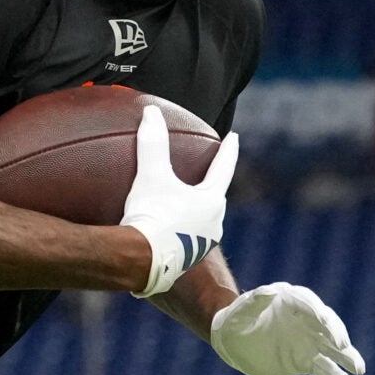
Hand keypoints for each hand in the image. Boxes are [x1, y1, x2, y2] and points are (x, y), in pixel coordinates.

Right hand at [118, 105, 237, 297]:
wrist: (140, 262)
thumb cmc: (152, 216)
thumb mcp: (151, 175)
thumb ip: (153, 143)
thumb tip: (150, 112)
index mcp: (211, 201)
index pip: (224, 168)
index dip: (228, 151)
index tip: (234, 138)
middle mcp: (213, 224)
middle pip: (215, 197)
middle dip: (211, 184)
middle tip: (208, 172)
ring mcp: (200, 246)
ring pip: (202, 221)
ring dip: (195, 210)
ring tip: (186, 203)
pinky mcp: (184, 262)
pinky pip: (185, 238)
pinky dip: (179, 229)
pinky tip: (165, 230)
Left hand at [209, 282, 367, 374]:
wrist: (234, 340)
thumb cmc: (236, 319)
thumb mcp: (239, 311)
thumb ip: (253, 301)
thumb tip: (267, 292)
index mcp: (293, 301)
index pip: (309, 305)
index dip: (317, 312)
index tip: (324, 322)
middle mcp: (308, 320)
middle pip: (328, 325)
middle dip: (336, 334)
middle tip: (342, 345)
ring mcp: (310, 341)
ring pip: (334, 350)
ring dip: (348, 359)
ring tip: (359, 369)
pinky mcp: (308, 361)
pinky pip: (328, 372)